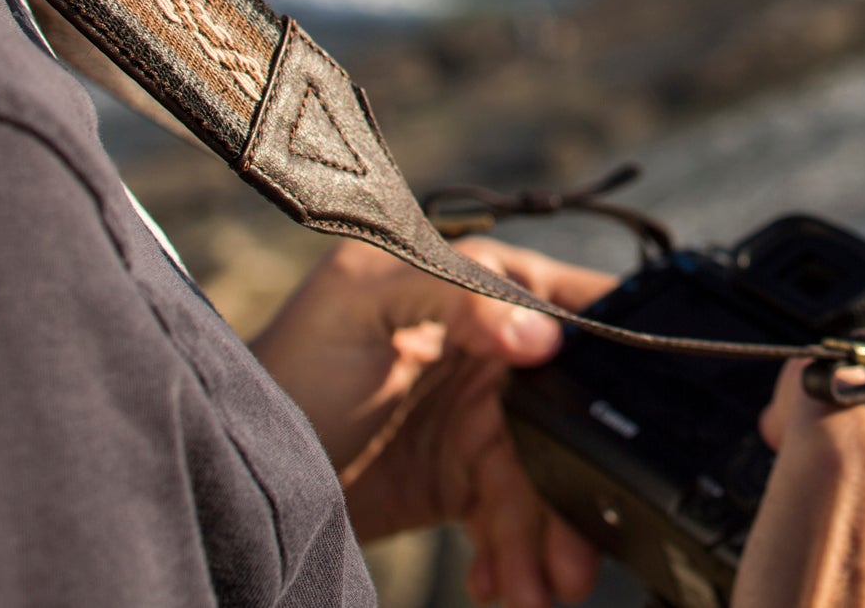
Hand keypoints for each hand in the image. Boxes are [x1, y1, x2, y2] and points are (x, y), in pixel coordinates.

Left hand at [249, 236, 616, 606]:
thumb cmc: (288, 360)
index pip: (569, 308)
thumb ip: (454, 296)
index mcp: (478, 286)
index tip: (630, 414)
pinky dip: (511, 561)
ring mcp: (480, 420)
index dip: (610, 354)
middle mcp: (491, 351)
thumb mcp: (361, 304)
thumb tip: (542, 334)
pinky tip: (501, 588)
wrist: (235, 469)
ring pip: (546, 480)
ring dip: (546, 540)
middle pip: (569, 415)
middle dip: (580, 485)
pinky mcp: (462, 480)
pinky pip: (510, 522)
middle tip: (579, 549)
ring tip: (538, 590)